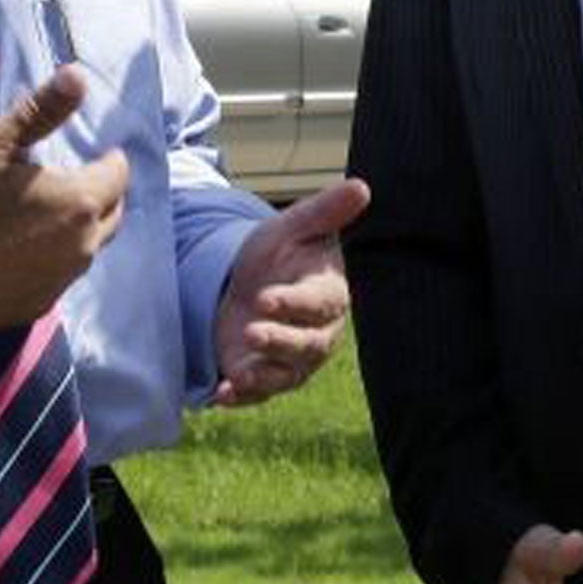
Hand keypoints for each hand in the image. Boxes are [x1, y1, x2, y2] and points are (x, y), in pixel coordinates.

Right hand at [0, 65, 128, 331]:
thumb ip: (43, 110)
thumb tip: (79, 75)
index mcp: (79, 202)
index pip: (117, 176)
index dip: (111, 160)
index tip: (104, 154)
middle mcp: (81, 247)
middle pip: (111, 216)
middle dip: (104, 195)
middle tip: (85, 181)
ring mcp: (60, 281)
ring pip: (87, 250)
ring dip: (79, 230)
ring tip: (54, 213)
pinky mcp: (36, 306)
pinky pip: (58, 278)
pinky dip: (52, 261)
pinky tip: (25, 251)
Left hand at [212, 177, 367, 405]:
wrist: (248, 282)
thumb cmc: (279, 252)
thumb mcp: (293, 226)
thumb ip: (325, 210)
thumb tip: (361, 186)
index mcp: (329, 294)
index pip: (319, 304)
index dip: (295, 304)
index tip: (265, 298)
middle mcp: (318, 333)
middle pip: (307, 346)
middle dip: (280, 342)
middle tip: (250, 331)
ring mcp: (293, 360)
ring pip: (285, 374)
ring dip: (263, 376)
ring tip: (238, 373)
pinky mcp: (266, 377)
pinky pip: (259, 394)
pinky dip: (240, 397)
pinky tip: (220, 395)